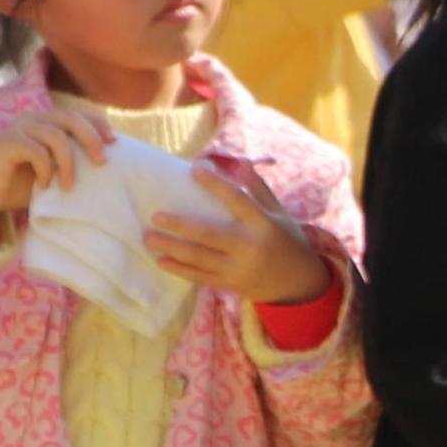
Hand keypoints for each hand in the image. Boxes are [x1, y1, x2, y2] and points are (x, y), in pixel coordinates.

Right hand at [0, 98, 118, 235]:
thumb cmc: (23, 183)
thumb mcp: (55, 171)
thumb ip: (73, 160)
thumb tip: (106, 163)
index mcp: (48, 122)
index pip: (79, 114)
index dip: (98, 124)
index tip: (114, 142)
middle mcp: (35, 119)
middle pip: (71, 119)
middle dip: (91, 139)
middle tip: (101, 162)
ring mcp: (20, 128)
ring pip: (56, 136)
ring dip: (68, 163)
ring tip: (68, 186)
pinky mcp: (8, 141)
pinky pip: (37, 151)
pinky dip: (45, 169)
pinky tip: (44, 185)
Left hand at [147, 165, 335, 305]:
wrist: (298, 284)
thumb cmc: (287, 241)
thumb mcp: (279, 213)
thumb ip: (259, 189)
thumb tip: (241, 162)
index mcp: (262, 224)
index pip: (236, 200)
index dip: (215, 184)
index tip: (194, 169)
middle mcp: (249, 246)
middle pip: (210, 234)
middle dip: (181, 226)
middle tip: (155, 216)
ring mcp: (238, 268)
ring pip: (200, 257)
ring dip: (172, 248)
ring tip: (148, 238)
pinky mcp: (230, 284)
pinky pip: (200, 276)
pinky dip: (180, 269)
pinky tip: (161, 261)